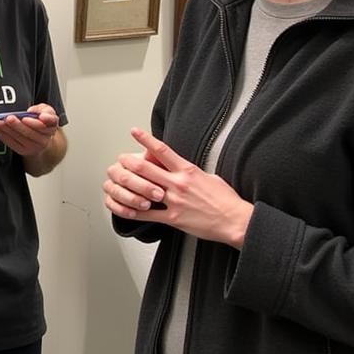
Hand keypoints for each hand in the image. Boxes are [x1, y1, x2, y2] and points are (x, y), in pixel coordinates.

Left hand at [0, 103, 60, 155]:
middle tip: (8, 118)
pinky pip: (9, 141)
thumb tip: (31, 111)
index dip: (44, 120)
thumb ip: (42, 109)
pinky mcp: (22, 150)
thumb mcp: (46, 111)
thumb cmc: (42, 122)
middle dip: (17, 125)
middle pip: (30, 132)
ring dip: (4, 129)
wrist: (41, 139)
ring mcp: (33, 147)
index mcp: (51, 126)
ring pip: (17, 137)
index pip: (50, 122)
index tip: (37, 116)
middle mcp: (44, 139)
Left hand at [102, 127, 252, 247]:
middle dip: (129, 162)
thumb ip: (191, 172)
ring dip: (128, 184)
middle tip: (120, 158)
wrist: (236, 220)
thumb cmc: (226, 200)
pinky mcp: (173, 218)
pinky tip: (124, 208)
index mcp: (188, 171)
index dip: (145, 140)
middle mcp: (178, 184)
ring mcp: (174, 201)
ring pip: (143, 189)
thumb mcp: (210, 177)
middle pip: (145, 168)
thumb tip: (182, 168)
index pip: (162, 151)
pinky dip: (133, 211)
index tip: (135, 132)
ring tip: (118, 181)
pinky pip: (147, 214)